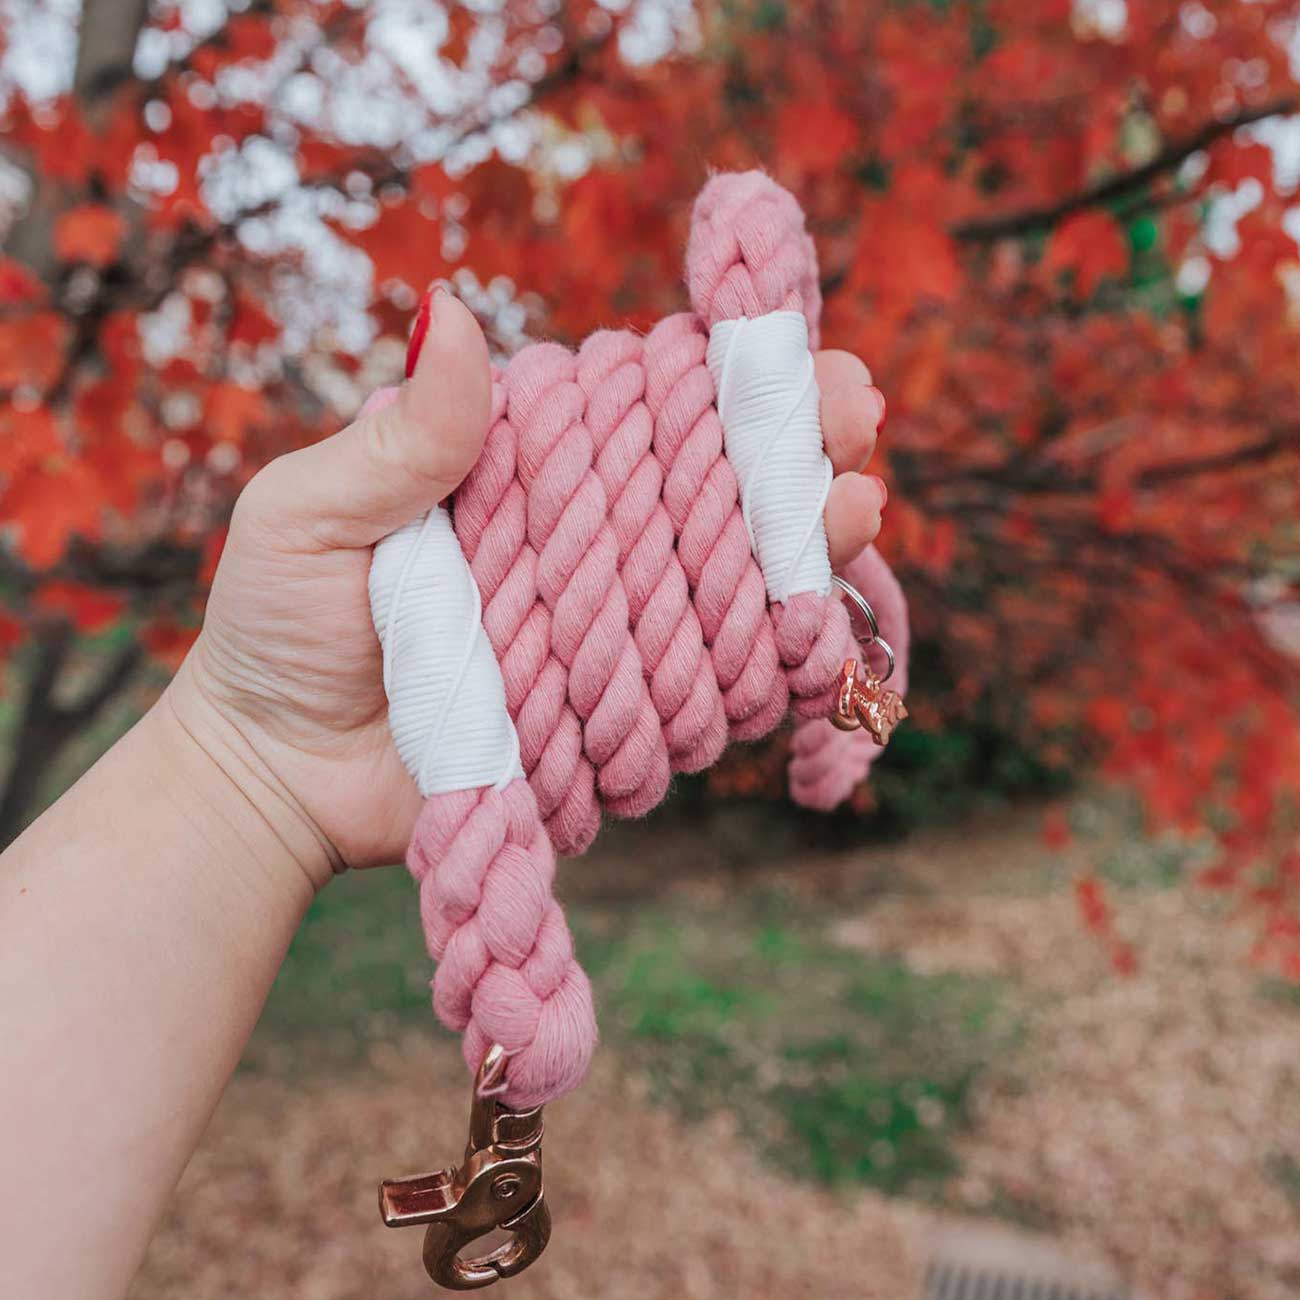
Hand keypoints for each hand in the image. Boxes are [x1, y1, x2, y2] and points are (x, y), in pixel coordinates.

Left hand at [165, 288, 888, 883]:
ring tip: (855, 506)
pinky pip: (711, 681)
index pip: (642, 413)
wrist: (277, 778)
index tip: (801, 363)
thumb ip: (399, 438)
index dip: (727, 386)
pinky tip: (819, 621)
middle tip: (856, 423)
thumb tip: (455, 311)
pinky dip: (772, 656)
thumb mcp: (308, 515)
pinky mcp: (620, 711)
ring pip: (727, 582)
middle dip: (793, 452)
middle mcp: (583, 545)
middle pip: (708, 491)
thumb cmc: (278, 629)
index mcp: (522, 474)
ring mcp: (609, 631)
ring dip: (804, 544)